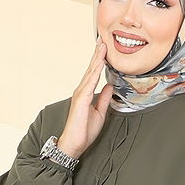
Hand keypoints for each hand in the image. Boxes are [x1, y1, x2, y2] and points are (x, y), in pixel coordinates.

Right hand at [56, 37, 113, 158]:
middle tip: (103, 40)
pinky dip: (95, 72)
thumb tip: (110, 87)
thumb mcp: (100, 113)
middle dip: (97, 54)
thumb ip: (103, 99)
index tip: (104, 49)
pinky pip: (89, 83)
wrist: (74, 144)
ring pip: (90, 73)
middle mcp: (81, 91)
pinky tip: (99, 64)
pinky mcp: (80, 100)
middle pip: (91, 69)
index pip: (94, 74)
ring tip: (102, 46)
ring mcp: (80, 94)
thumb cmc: (83, 131)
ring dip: (96, 59)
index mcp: (86, 94)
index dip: (99, 61)